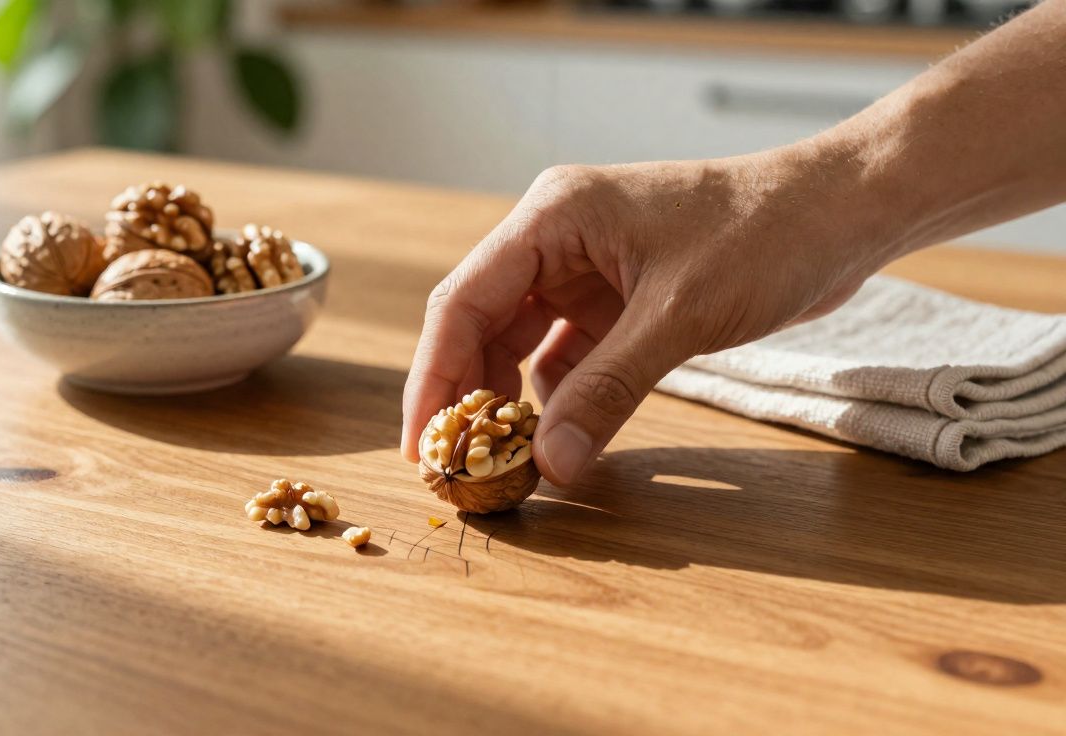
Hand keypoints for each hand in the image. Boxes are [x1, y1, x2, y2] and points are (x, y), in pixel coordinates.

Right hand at [400, 145, 910, 485]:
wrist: (843, 212)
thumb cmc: (765, 233)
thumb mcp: (678, 316)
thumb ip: (606, 391)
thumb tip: (550, 465)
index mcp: (552, 216)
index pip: (462, 301)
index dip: (433, 377)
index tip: (423, 445)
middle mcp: (556, 239)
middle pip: (481, 325)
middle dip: (467, 396)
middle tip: (456, 469)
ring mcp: (586, 270)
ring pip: (521, 344)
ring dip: (512, 402)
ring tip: (504, 464)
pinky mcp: (618, 300)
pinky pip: (567, 356)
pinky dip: (560, 398)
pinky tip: (558, 439)